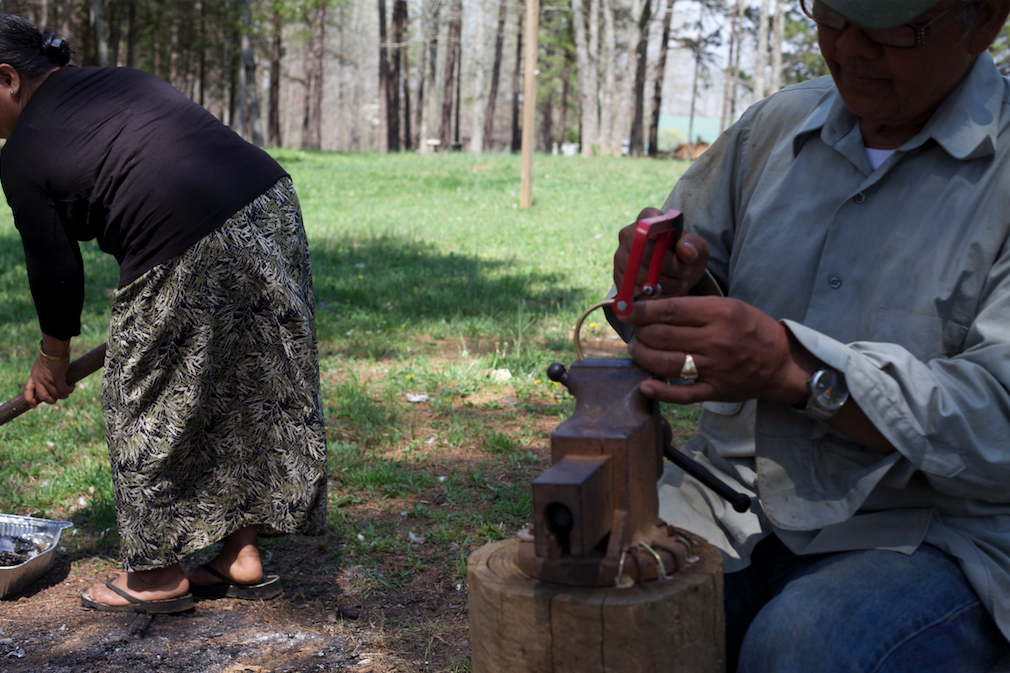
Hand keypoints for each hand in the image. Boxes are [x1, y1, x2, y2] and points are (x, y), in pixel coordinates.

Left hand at [24, 343, 73, 406]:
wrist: (53, 349)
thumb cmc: (50, 354)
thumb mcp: (42, 364)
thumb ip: (44, 373)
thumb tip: (54, 379)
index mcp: (33, 375)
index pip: (27, 390)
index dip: (29, 399)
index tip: (33, 405)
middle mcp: (39, 379)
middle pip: (43, 396)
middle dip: (51, 400)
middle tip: (59, 397)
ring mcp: (48, 380)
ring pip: (56, 394)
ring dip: (64, 394)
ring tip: (69, 389)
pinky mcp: (57, 378)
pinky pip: (64, 389)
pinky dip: (69, 389)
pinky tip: (72, 385)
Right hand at [613, 207, 710, 298]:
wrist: (676, 280)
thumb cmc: (686, 260)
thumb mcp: (699, 251)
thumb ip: (695, 246)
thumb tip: (683, 250)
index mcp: (649, 220)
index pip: (648, 217)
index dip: (656, 229)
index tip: (667, 241)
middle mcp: (629, 235)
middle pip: (645, 252)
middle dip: (670, 266)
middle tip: (684, 272)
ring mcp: (621, 257)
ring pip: (641, 274)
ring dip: (665, 283)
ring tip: (677, 282)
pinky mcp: (619, 278)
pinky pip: (635, 289)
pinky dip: (653, 295)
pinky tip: (664, 291)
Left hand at [624, 296, 816, 404]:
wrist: (780, 363)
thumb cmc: (750, 329)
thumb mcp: (728, 306)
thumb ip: (694, 307)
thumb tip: (652, 307)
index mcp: (719, 313)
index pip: (671, 310)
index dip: (642, 310)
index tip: (626, 309)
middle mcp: (716, 340)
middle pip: (662, 336)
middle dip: (640, 333)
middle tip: (636, 332)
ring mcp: (714, 368)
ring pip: (666, 362)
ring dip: (643, 356)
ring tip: (638, 351)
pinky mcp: (714, 390)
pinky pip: (682, 394)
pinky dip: (660, 391)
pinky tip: (646, 385)